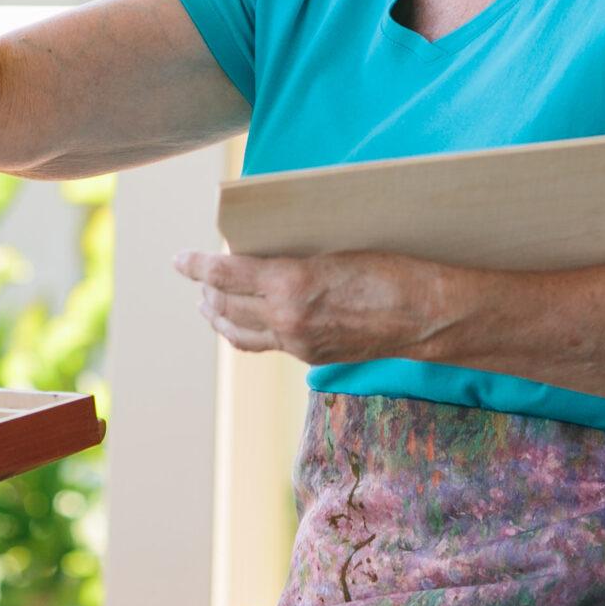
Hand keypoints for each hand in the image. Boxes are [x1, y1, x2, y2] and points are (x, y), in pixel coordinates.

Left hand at [172, 249, 444, 364]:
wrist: (424, 316)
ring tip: (206, 304)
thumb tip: (258, 252)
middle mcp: (286, 318)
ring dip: (216, 316)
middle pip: (224, 305)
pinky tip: (240, 325)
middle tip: (195, 274)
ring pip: (238, 332)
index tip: (180, 258)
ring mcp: (297, 342)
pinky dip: (242, 332)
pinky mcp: (309, 356)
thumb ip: (291, 256)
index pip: (225, 273)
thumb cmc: (389, 269)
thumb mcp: (333, 249)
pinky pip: (263, 345)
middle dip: (204, 289)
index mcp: (290, 283)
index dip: (197, 265)